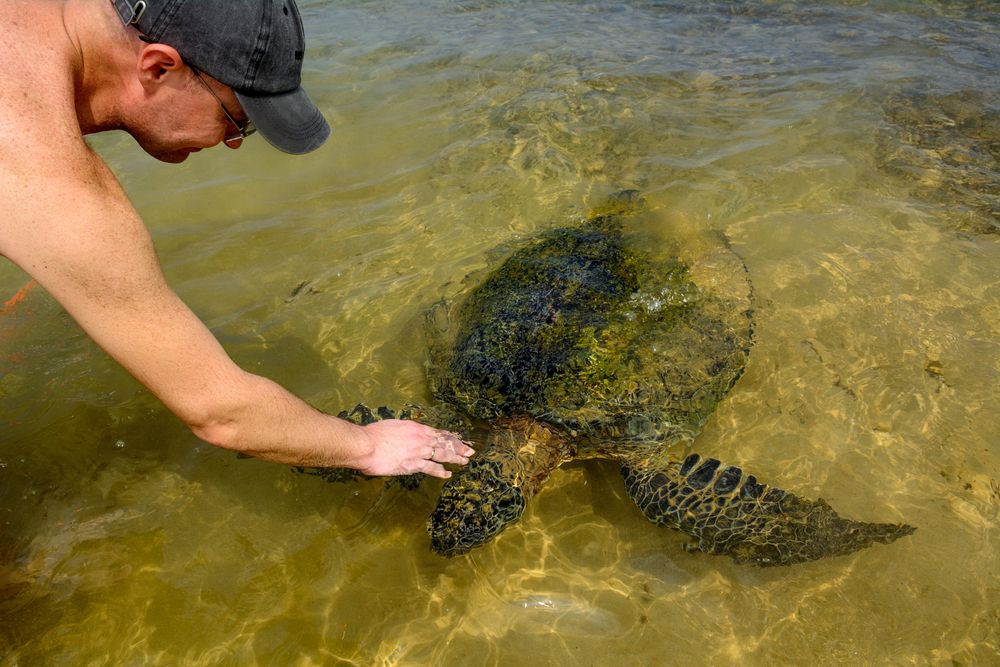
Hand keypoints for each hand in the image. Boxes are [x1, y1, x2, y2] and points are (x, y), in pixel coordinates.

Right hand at [357, 419, 474, 478]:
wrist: (366, 445)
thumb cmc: (374, 435)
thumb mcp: (392, 426)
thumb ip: (401, 431)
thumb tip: (402, 436)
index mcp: (415, 428)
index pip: (437, 432)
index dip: (448, 436)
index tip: (456, 439)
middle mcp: (421, 438)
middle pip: (444, 442)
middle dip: (458, 446)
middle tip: (470, 450)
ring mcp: (419, 451)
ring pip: (442, 454)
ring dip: (455, 458)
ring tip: (465, 461)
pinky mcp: (413, 464)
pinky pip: (431, 468)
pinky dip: (441, 471)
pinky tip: (448, 474)